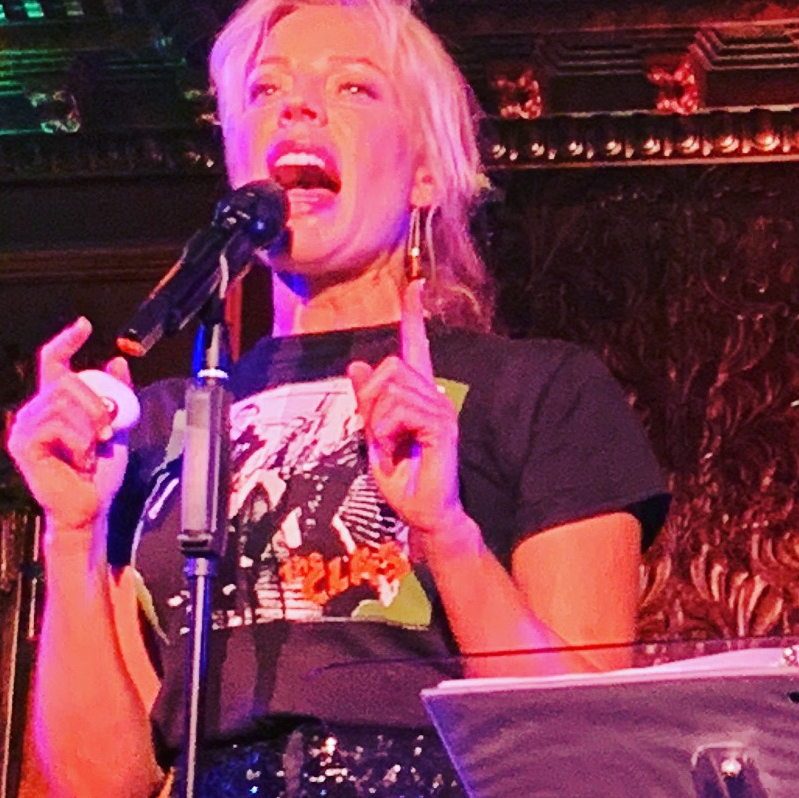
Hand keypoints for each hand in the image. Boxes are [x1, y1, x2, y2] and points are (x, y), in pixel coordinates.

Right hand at [7, 317, 132, 536]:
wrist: (90, 507)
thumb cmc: (98, 475)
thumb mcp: (117, 428)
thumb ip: (116, 397)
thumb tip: (117, 361)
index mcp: (54, 405)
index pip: (53, 362)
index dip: (67, 340)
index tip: (84, 325)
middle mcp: (34, 411)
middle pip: (66, 381)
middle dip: (96, 404)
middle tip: (108, 429)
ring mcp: (25, 427)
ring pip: (63, 403)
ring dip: (89, 426)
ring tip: (92, 448)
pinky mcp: (22, 444)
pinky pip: (56, 426)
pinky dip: (78, 442)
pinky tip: (79, 460)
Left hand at [348, 300, 466, 545]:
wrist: (423, 511)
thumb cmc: (403, 477)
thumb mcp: (374, 435)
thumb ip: (367, 402)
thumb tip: (356, 365)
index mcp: (418, 395)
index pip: (416, 346)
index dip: (413, 316)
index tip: (415, 286)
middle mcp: (434, 395)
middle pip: (388, 368)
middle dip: (369, 401)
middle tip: (378, 435)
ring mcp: (440, 409)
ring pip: (391, 390)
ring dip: (377, 422)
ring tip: (389, 446)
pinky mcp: (442, 426)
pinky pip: (400, 410)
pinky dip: (387, 431)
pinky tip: (395, 449)